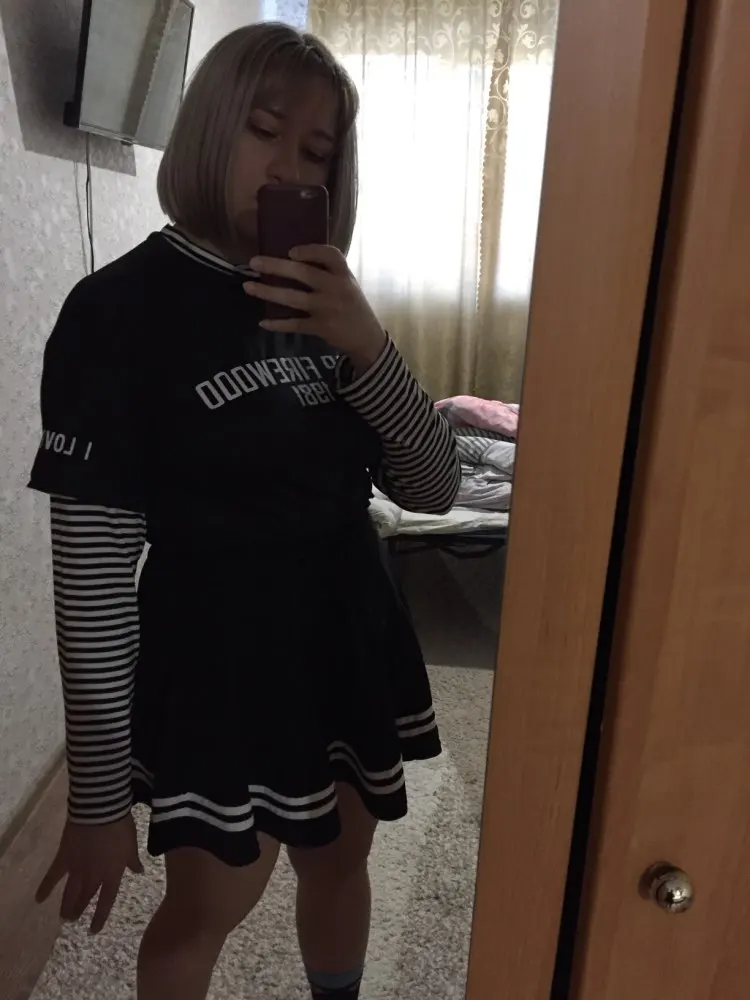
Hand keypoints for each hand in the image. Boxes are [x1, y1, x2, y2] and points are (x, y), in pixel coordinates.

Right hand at [36, 814, 142, 933]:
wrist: (101, 812)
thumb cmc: (121, 827)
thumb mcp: (132, 844)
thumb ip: (133, 861)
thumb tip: (139, 871)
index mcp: (112, 875)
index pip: (106, 901)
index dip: (100, 917)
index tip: (93, 930)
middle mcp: (94, 877)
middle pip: (85, 899)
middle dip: (79, 911)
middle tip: (73, 920)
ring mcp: (77, 869)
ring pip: (70, 893)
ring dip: (66, 906)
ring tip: (63, 917)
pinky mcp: (64, 859)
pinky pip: (52, 876)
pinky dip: (45, 887)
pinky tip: (38, 899)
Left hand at [244, 245, 386, 370]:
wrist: (366, 337)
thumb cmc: (351, 305)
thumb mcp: (347, 283)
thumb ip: (327, 272)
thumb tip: (291, 257)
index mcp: (343, 275)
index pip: (330, 255)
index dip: (310, 251)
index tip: (290, 251)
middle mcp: (336, 289)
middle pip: (304, 273)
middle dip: (276, 266)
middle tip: (254, 262)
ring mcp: (327, 309)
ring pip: (293, 299)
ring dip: (268, 292)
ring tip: (248, 287)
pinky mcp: (321, 327)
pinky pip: (295, 324)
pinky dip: (278, 324)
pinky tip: (263, 322)